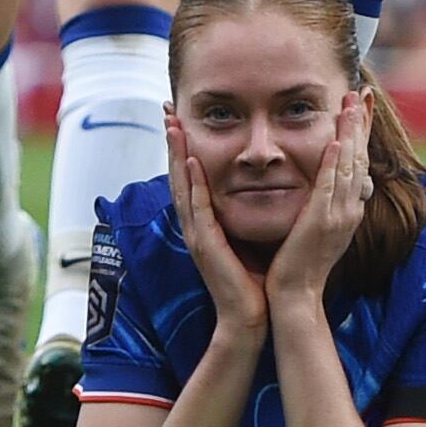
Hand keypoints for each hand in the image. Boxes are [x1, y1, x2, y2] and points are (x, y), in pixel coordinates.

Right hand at [170, 115, 264, 340]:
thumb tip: (259, 186)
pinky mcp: (207, 247)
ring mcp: (197, 235)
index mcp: (204, 223)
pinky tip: (190, 162)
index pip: (189, 176)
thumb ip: (241, 213)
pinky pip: (198, 210)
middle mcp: (195, 225)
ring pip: (182, 186)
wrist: (250, 317)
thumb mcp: (244, 236)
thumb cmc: (252, 279)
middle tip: (166, 109)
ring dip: (175, 154)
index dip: (182, 147)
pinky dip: (192, 185)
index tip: (179, 117)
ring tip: (172, 125)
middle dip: (172, 142)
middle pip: (178, 175)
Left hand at [271, 94, 373, 308]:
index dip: (361, 133)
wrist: (295, 296)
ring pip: (349, 166)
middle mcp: (349, 209)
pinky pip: (330, 188)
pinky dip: (335, 164)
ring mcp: (337, 216)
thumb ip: (323, 204)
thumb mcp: (317, 228)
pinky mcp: (320, 223)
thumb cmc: (300, 264)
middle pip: (360, 157)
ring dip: (351, 133)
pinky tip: (337, 142)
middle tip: (361, 92)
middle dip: (361, 123)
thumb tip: (326, 184)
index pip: (359, 162)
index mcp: (347, 209)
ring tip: (351, 104)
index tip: (361, 105)